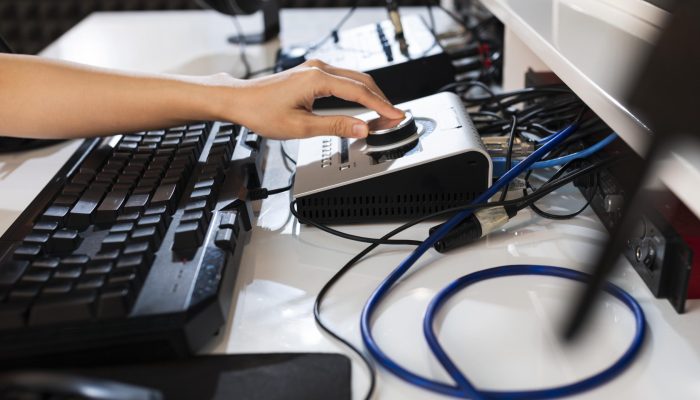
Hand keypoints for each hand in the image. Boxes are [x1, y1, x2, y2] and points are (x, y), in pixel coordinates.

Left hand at [212, 59, 404, 139]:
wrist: (239, 100)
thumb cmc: (262, 111)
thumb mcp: (300, 127)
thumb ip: (335, 126)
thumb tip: (361, 129)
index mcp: (317, 79)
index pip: (360, 92)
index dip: (381, 106)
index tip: (396, 117)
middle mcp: (318, 69)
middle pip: (361, 81)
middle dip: (381, 100)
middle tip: (394, 118)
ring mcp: (314, 69)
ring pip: (353, 79)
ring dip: (370, 95)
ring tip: (382, 114)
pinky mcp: (311, 74)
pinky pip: (342, 80)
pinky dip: (357, 92)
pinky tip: (362, 104)